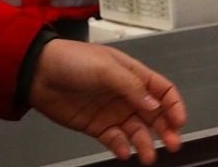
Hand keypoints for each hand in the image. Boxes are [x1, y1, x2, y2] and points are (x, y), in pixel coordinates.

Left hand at [29, 40, 186, 164]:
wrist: (37, 73)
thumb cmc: (73, 60)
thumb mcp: (106, 68)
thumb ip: (131, 86)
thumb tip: (154, 104)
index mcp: (135, 75)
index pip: (164, 91)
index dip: (174, 106)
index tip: (179, 122)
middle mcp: (128, 95)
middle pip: (155, 115)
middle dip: (166, 130)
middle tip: (172, 144)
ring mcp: (113, 112)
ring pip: (137, 131)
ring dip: (145, 143)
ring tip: (148, 156)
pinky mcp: (97, 126)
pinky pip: (114, 139)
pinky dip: (121, 147)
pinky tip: (124, 152)